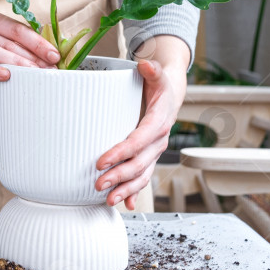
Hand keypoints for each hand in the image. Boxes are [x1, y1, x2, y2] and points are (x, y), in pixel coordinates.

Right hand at [0, 6, 59, 82]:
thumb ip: (10, 36)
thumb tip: (44, 49)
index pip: (15, 28)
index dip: (37, 42)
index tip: (53, 54)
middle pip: (8, 41)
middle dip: (32, 56)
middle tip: (49, 69)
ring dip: (18, 63)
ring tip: (34, 74)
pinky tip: (8, 76)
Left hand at [94, 36, 189, 209]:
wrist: (170, 94)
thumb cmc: (159, 84)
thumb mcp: (158, 74)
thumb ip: (152, 70)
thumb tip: (145, 64)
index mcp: (158, 122)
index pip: (138, 140)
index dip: (121, 152)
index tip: (102, 160)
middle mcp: (158, 141)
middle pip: (139, 163)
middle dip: (119, 176)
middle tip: (98, 184)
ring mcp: (154, 152)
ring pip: (142, 176)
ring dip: (126, 190)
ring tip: (108, 200)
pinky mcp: (148, 157)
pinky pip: (143, 178)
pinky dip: (135, 193)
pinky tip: (126, 204)